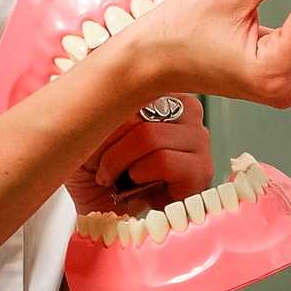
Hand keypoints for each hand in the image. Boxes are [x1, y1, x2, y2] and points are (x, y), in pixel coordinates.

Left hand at [67, 94, 210, 214]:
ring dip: (120, 163)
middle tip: (104, 167)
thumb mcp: (89, 124)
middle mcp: (188, 110)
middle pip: (139, 108)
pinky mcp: (201, 171)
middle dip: (110, 146)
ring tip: (118, 178)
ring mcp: (199, 139)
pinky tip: (137, 186)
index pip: (135, 82)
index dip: (106, 116)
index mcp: (165, 90)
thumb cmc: (94, 168)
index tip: (96, 140)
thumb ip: (107, 99)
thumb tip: (116, 80)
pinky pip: (164, 161)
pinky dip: (140, 175)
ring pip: (149, 135)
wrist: (97, 210)